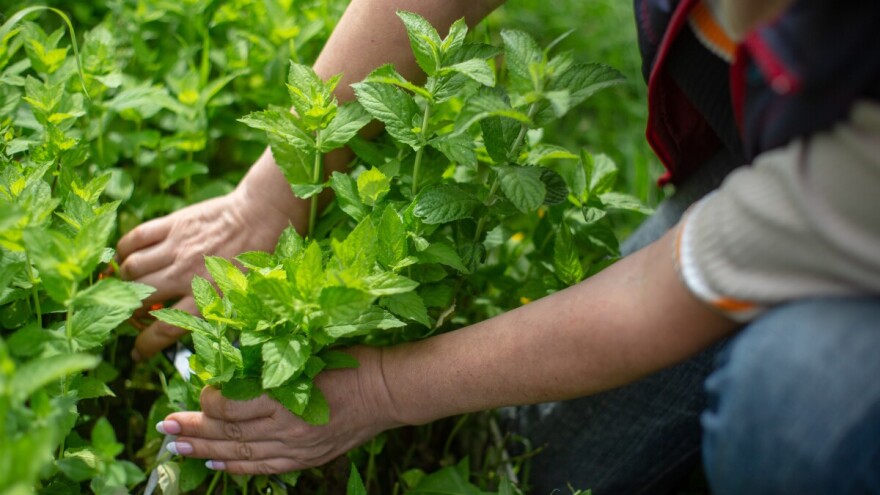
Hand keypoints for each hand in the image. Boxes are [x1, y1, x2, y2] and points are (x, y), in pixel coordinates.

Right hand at [118, 153, 302, 359]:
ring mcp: (177, 248)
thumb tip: (197, 331)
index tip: (137, 352)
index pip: (164, 330)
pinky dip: (123, 249)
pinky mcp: (174, 224)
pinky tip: (125, 256)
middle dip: (130, 311)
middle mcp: (187, 276)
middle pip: (140, 299)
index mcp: (208, 298)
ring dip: (123, 280)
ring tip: (127, 284)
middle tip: (132, 312)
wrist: (265, 214)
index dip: (145, 346)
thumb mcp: (247, 294)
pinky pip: (135, 238)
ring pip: (131, 270)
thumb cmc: (261, 256)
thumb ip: (220, 312)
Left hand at [156, 347, 400, 474]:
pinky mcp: (307, 459)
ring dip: (206, 451)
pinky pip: (264, 468)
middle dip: (193, 429)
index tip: (199, 392)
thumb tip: (232, 369)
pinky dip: (237, 467)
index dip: (208, 401)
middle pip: (228, 432)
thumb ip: (271, 363)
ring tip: (178, 448)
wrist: (388, 390)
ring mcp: (298, 447)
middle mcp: (288, 427)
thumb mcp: (309, 351)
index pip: (231, 406)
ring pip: (241, 454)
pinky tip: (216, 464)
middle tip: (165, 426)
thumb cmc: (351, 360)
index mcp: (287, 395)